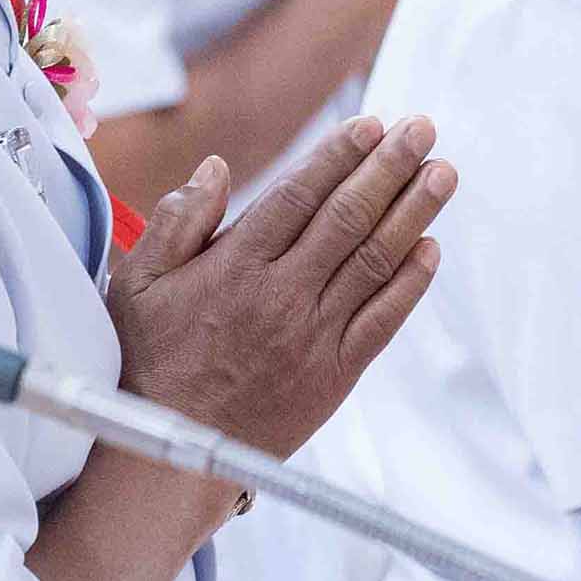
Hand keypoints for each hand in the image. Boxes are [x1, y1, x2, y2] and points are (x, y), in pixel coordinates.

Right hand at [107, 113, 449, 454]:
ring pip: (374, 261)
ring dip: (414, 213)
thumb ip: (176, 222)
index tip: (371, 123)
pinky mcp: (335, 375)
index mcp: (234, 267)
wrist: (173, 456)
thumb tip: (216, 169)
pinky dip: (411, 283)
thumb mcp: (138, 285)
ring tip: (442, 173)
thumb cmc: (149, 365)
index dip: (339, 155)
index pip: (299, 195)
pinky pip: (383, 320)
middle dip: (390, 168)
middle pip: (348, 218)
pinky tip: (430, 248)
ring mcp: (313, 336)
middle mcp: (280, 295)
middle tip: (423, 129)